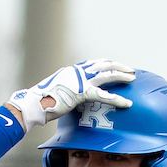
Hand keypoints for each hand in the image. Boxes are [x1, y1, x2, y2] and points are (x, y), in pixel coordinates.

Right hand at [8, 59, 135, 131]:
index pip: (93, 63)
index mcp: (72, 70)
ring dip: (122, 75)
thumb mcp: (56, 91)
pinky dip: (117, 99)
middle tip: (130, 70)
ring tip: (133, 78)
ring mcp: (80, 80)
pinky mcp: (81, 92)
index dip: (106, 63)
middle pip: (103, 64)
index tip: (115, 65)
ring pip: (107, 74)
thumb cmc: (42, 101)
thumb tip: (70, 95)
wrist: (34, 103)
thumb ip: (67, 89)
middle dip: (118, 66)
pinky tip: (127, 103)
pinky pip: (104, 95)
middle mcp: (77, 71)